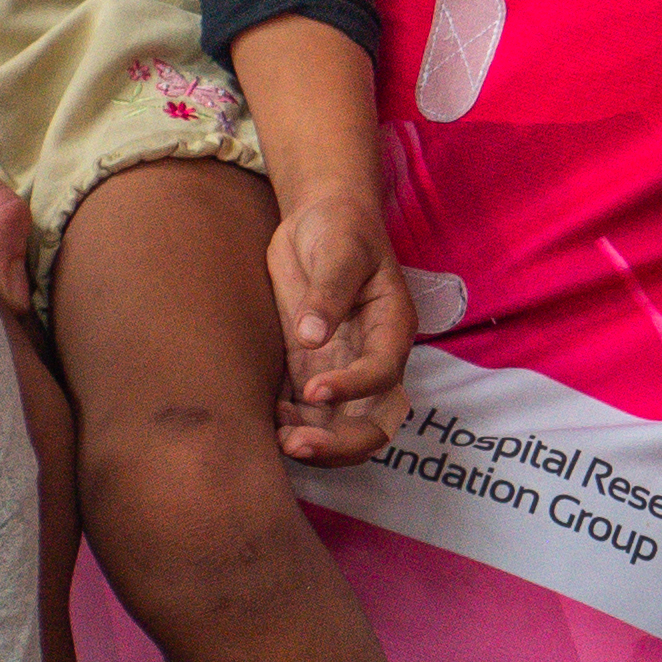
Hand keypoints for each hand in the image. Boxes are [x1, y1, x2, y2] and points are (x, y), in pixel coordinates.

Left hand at [263, 189, 415, 465]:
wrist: (321, 217)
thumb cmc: (340, 228)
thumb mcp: (340, 250)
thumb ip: (329, 293)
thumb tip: (312, 336)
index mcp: (392, 328)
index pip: (383, 374)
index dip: (353, 389)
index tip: (313, 388)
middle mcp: (372, 358)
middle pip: (374, 422)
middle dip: (339, 443)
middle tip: (296, 443)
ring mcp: (343, 369)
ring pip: (342, 428)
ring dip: (316, 444)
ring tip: (279, 439)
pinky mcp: (312, 369)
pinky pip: (310, 414)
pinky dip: (294, 426)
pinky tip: (269, 416)